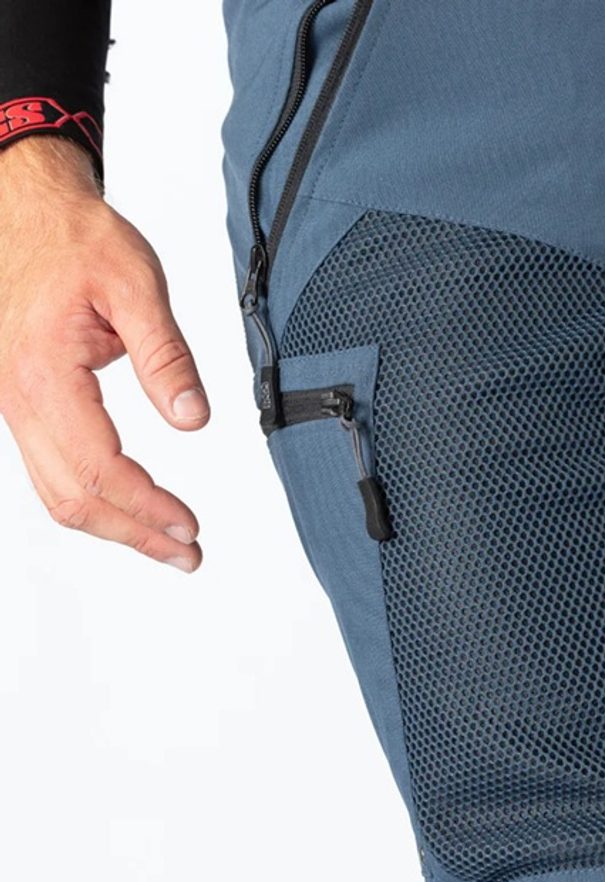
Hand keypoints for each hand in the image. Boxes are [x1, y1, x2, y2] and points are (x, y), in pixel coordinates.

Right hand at [0, 137, 207, 572]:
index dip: (148, 507)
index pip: (99, 466)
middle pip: (74, 496)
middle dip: (134, 534)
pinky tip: (131, 508)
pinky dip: (93, 499)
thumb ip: (166, 357)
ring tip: (168, 543)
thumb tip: (193, 421)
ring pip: (57, 491)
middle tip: (187, 554)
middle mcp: (17, 399)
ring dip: (115, 525)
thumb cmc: (78, 240)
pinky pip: (51, 470)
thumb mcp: (136, 285)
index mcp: (43, 372)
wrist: (28, 213)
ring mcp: (13, 405)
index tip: (190, 527)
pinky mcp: (23, 405)